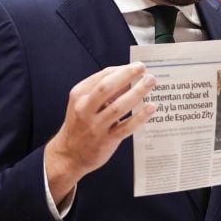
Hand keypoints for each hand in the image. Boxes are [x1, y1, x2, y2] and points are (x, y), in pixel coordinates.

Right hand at [44, 63, 156, 204]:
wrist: (69, 155)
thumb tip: (130, 76)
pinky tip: (151, 107)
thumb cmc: (82, 123)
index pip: (103, 76)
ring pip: (118, 107)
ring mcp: (95, 126)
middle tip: (143, 68)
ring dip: (137, 92)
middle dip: (127, 75)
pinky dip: (140, 117)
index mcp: (80, 95)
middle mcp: (84, 109)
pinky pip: (125, 127)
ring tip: (150, 82)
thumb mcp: (84, 103)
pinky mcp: (105, 140)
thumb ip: (104, 90)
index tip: (138, 66)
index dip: (122, 69)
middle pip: (106, 88)